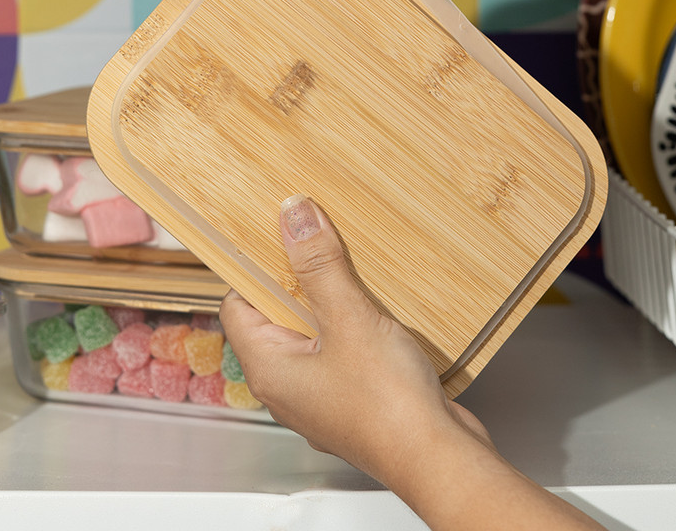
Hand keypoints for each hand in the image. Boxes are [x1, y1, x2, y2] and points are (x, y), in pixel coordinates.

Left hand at [219, 196, 605, 529]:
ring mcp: (319, 395)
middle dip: (298, 278)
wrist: (438, 459)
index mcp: (269, 368)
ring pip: (312, 331)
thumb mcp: (350, 319)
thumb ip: (318, 265)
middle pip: (276, 314)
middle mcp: (287, 385)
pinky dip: (353, 326)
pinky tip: (377, 311)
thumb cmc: (389, 409)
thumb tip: (293, 217)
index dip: (253, 268)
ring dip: (331, 300)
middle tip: (320, 246)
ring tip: (352, 274)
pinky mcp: (351, 398)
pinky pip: (340, 349)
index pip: (237, 304)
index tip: (276, 237)